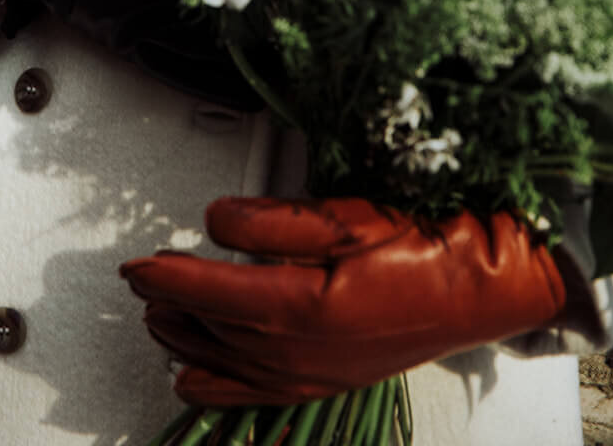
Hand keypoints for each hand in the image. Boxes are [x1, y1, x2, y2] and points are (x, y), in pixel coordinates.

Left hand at [120, 196, 565, 404]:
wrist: (478, 290)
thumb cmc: (422, 250)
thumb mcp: (345, 216)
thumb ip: (272, 221)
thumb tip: (217, 220)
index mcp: (305, 307)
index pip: (213, 291)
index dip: (167, 276)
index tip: (135, 263)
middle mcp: (303, 353)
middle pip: (214, 327)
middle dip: (170, 302)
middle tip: (139, 278)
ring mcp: (313, 375)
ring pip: (226, 363)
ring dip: (184, 338)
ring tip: (154, 316)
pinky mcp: (324, 383)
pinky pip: (253, 395)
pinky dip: (214, 385)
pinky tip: (190, 379)